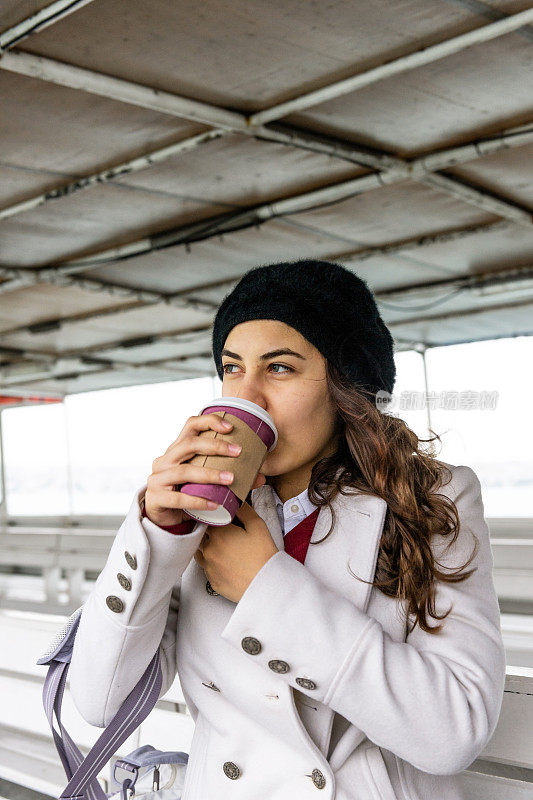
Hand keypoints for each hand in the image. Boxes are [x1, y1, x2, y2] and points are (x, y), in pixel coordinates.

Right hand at [144, 412, 265, 526]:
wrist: (163, 518)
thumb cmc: (186, 493)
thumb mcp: (205, 481)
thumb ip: (229, 476)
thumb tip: (259, 476)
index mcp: (176, 450)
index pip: (190, 426)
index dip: (209, 421)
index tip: (230, 427)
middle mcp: (164, 460)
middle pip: (188, 444)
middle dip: (215, 446)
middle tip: (238, 452)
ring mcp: (157, 479)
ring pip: (184, 471)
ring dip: (210, 474)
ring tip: (231, 479)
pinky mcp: (156, 498)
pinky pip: (178, 499)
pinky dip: (198, 500)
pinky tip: (214, 503)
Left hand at [194, 500, 278, 603]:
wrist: (266, 584)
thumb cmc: (263, 556)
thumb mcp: (257, 526)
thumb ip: (243, 510)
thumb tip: (235, 502)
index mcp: (218, 534)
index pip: (207, 519)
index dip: (215, 518)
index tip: (223, 520)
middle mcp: (209, 550)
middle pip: (203, 535)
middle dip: (212, 533)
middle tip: (228, 535)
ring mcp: (208, 566)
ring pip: (202, 552)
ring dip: (210, 548)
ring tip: (227, 550)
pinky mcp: (212, 580)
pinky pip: (207, 568)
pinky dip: (214, 564)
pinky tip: (227, 563)